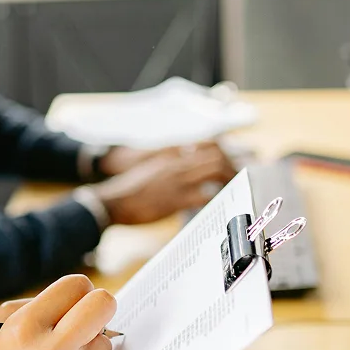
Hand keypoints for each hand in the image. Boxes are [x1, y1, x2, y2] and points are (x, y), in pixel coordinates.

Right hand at [0, 275, 115, 349]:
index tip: (73, 301)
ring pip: (105, 343)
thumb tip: (82, 298)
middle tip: (88, 317)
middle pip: (103, 305)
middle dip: (99, 308)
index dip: (77, 291)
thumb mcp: (1, 328)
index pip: (77, 285)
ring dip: (90, 348)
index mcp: (23, 328)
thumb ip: (41, 305)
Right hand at [92, 143, 236, 225]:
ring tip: (235, 190)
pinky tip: (221, 205)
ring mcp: (176, 180)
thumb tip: (186, 161)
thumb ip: (169, 162)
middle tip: (239, 178)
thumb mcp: (151, 167)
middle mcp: (176, 163)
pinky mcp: (174, 199)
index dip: (224, 152)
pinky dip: (216, 198)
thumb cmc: (130, 188)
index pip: (206, 144)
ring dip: (230, 179)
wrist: (111, 201)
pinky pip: (204, 195)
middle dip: (232, 166)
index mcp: (171, 154)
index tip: (231, 162)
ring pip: (215, 170)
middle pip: (216, 155)